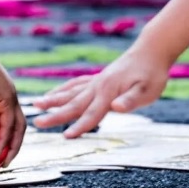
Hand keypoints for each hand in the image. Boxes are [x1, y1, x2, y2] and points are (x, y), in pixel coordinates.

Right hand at [0, 49, 25, 167]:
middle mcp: (5, 95)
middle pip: (13, 124)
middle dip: (9, 144)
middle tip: (1, 161)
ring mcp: (9, 96)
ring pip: (17, 126)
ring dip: (12, 146)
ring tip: (3, 163)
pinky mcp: (8, 97)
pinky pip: (10, 124)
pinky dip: (6, 139)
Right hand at [32, 48, 168, 137]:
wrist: (152, 50)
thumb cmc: (152, 73)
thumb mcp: (148, 90)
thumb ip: (130, 100)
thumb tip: (116, 108)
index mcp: (109, 92)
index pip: (92, 114)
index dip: (80, 126)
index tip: (65, 137)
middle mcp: (98, 86)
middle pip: (74, 103)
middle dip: (55, 115)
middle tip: (36, 123)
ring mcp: (96, 81)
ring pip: (70, 92)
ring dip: (53, 99)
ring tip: (36, 104)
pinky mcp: (98, 78)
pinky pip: (75, 84)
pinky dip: (63, 89)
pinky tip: (54, 93)